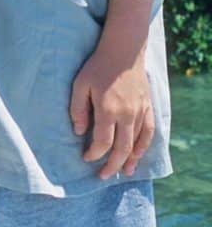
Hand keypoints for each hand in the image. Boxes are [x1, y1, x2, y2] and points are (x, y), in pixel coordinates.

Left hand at [69, 45, 154, 179]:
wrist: (123, 51)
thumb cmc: (98, 66)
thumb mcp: (80, 84)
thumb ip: (78, 109)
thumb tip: (79, 132)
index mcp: (108, 109)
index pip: (103, 142)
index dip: (94, 154)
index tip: (86, 158)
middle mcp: (127, 114)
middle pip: (122, 148)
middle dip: (112, 165)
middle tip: (103, 176)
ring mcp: (140, 111)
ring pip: (137, 143)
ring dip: (130, 160)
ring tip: (123, 173)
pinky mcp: (148, 106)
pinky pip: (149, 131)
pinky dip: (144, 146)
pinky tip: (138, 155)